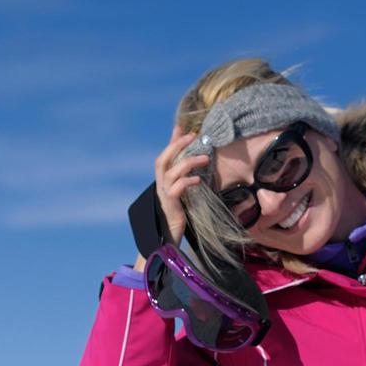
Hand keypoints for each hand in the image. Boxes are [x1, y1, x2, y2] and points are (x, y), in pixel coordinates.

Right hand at [153, 125, 207, 245]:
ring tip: (205, 158)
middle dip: (176, 145)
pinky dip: (186, 182)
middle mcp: (160, 185)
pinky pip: (176, 190)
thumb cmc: (180, 215)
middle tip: (193, 136)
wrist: (170, 238)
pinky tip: (198, 180)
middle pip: (162, 159)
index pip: (165, 156)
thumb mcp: (184, 194)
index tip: (182, 127)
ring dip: (187, 162)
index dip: (172, 141)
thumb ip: (187, 180)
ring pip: (170, 172)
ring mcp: (163, 195)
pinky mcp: (170, 206)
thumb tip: (198, 166)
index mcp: (163, 181)